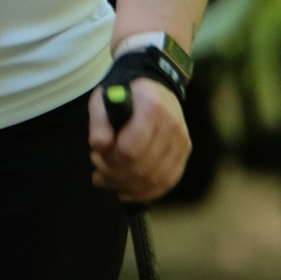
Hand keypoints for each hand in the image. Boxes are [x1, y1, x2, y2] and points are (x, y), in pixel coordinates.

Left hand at [88, 79, 189, 202]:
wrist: (156, 87)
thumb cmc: (126, 93)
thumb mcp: (104, 99)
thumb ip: (98, 121)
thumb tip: (99, 146)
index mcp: (151, 108)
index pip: (130, 149)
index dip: (109, 159)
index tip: (96, 153)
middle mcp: (172, 126)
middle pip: (142, 168)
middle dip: (114, 174)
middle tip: (98, 167)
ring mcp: (182, 141)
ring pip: (154, 179)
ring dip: (126, 185)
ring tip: (107, 178)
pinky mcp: (184, 153)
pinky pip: (167, 182)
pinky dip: (144, 192)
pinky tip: (125, 191)